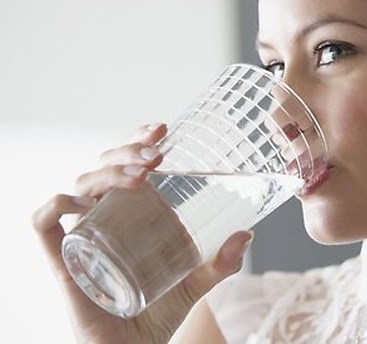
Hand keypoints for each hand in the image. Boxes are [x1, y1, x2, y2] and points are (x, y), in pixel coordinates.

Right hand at [32, 124, 252, 343]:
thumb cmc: (156, 314)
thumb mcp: (194, 282)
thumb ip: (220, 263)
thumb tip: (246, 235)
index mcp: (132, 214)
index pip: (126, 164)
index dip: (137, 139)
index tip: (162, 129)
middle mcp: (105, 217)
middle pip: (103, 167)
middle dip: (127, 151)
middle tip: (157, 154)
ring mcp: (84, 235)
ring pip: (80, 185)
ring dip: (108, 171)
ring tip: (141, 173)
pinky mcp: (64, 260)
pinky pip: (44, 223)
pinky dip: (58, 204)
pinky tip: (86, 202)